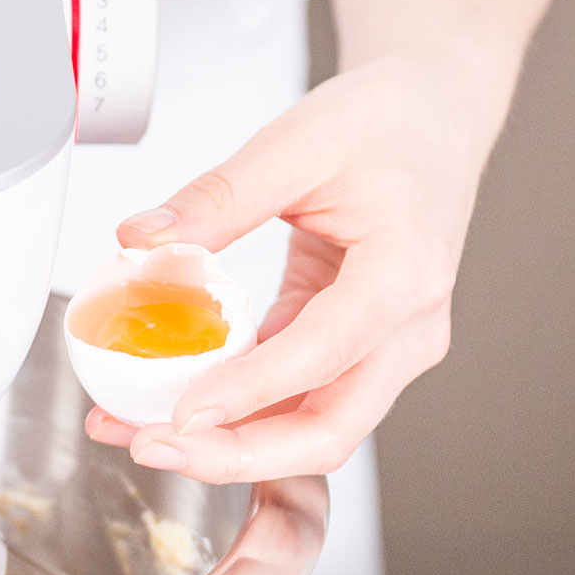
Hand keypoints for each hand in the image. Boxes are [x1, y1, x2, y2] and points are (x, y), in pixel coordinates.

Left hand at [86, 46, 511, 483]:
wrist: (434, 118)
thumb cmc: (387, 124)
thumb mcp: (295, 142)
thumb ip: (217, 197)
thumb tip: (139, 238)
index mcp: (406, 271)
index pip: (326, 352)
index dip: (251, 391)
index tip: (184, 412)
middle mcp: (408, 330)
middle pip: (330, 429)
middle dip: (238, 456)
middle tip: (153, 446)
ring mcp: (388, 352)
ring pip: (313, 433)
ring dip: (229, 448)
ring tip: (140, 433)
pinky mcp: (355, 355)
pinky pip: (296, 404)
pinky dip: (237, 416)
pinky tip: (171, 409)